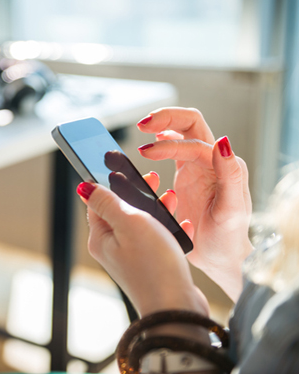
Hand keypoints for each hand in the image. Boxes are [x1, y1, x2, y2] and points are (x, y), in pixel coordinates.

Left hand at [77, 181, 208, 317]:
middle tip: (153, 179)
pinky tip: (184, 225)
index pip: (98, 203)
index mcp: (101, 238)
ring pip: (143, 224)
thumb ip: (107, 203)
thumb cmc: (153, 265)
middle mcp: (114, 249)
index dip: (111, 183)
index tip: (125, 169)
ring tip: (172, 198)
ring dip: (157, 209)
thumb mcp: (128, 223)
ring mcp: (133, 259)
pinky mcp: (152, 267)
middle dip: (138, 193)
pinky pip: (159, 240)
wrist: (177, 309)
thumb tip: (83, 187)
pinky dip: (171, 229)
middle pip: (121, 211)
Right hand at [136, 107, 252, 300]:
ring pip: (181, 132)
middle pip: (189, 124)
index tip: (145, 154)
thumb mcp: (232, 211)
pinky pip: (174, 149)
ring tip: (143, 129)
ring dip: (162, 125)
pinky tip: (149, 145)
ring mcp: (198, 168)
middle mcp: (211, 162)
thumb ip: (230, 175)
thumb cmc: (228, 238)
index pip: (192, 142)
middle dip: (166, 118)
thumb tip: (223, 142)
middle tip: (143, 124)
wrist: (221, 257)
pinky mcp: (186, 176)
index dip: (167, 145)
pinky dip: (160, 140)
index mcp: (222, 166)